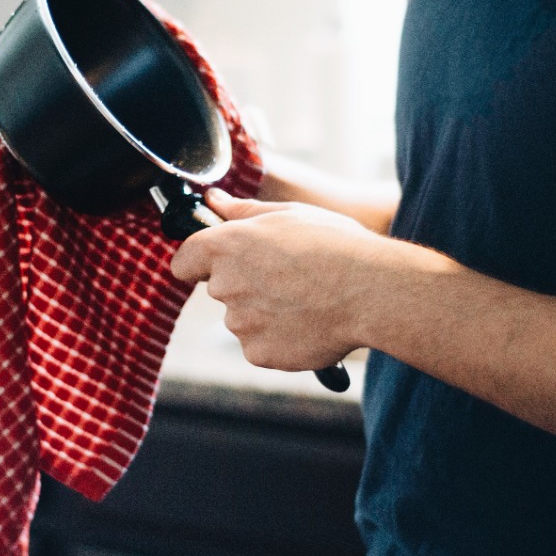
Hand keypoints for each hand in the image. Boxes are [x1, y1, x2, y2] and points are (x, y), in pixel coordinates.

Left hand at [170, 188, 382, 371]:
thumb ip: (242, 211)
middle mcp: (225, 285)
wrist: (371, 291)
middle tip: (287, 277)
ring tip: (305, 300)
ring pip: (242, 319)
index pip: (184, 260)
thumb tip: (213, 201)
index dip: (197, 262)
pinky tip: (307, 324)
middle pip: (220, 289)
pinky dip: (278, 340)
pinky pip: (260, 346)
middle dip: (245, 285)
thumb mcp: (289, 214)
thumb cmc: (335, 245)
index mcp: (226, 246)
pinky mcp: (259, 354)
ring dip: (264, 313)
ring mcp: (240, 324)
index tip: (213, 263)